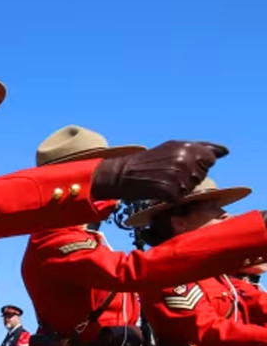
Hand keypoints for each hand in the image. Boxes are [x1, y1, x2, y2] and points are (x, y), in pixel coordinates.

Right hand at [91, 141, 227, 200]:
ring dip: (180, 188)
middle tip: (168, 173)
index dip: (198, 164)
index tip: (181, 164)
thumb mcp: (173, 148)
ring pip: (192, 188)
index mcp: (187, 146)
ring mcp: (178, 176)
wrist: (121, 173)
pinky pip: (180, 199)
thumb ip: (201, 148)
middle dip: (190, 177)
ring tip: (162, 181)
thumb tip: (225, 152)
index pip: (210, 159)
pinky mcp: (170, 191)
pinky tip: (158, 191)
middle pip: (202, 175)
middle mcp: (184, 159)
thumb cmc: (148, 162)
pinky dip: (170, 198)